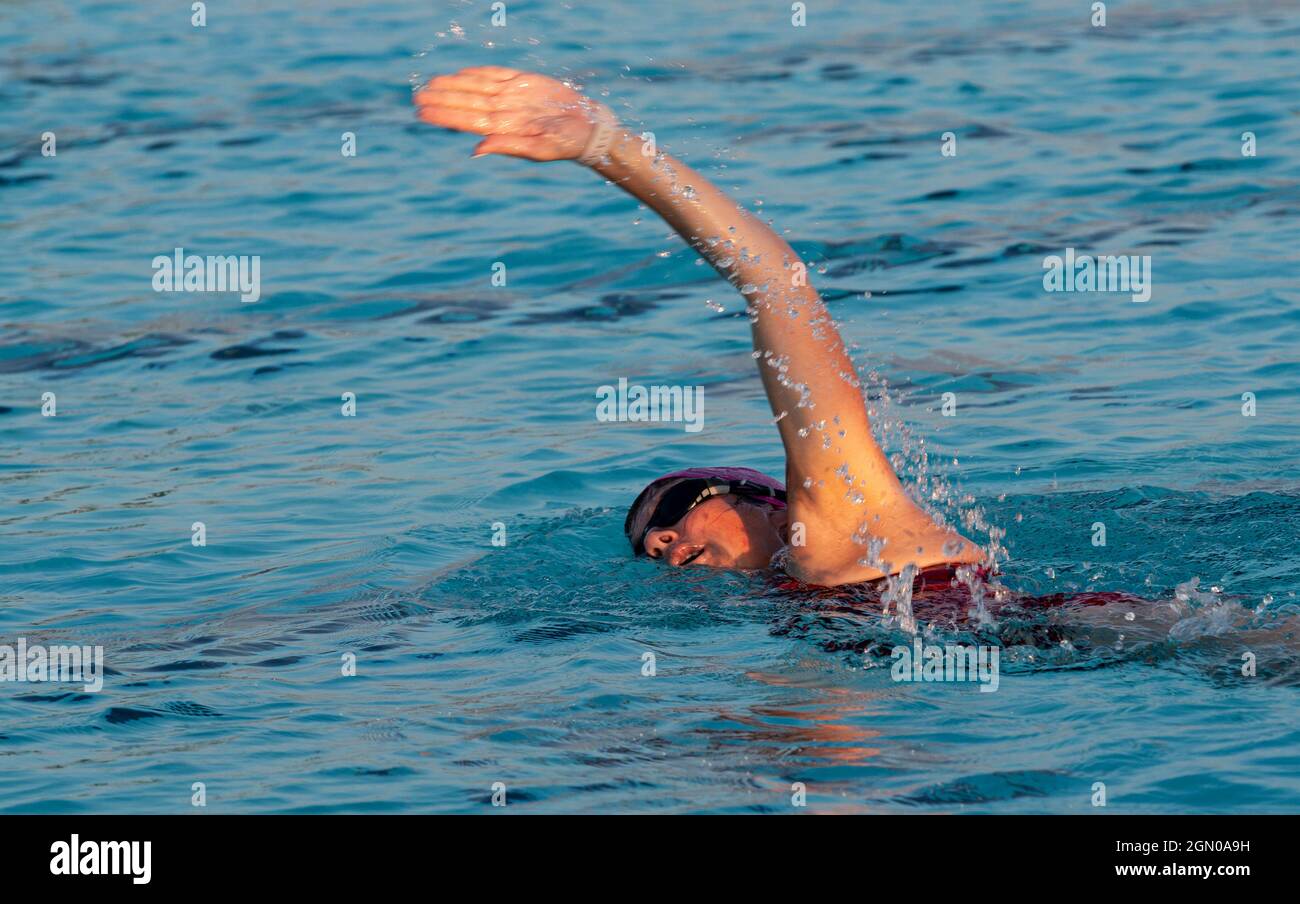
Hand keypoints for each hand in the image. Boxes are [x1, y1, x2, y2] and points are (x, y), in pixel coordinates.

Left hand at [413, 66, 608, 161]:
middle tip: (416, 97)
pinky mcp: (524, 82)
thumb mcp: (537, 149)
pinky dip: (478, 74)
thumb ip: (507, 146)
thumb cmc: (564, 143)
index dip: (443, 115)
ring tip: (430, 85)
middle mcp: (503, 110)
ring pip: (475, 87)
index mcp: (502, 127)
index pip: (465, 120)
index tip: (421, 113)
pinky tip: (461, 74)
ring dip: (453, 86)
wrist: (587, 127)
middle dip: (441, 99)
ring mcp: (512, 95)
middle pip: (465, 102)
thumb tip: (476, 150)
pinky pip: (496, 75)